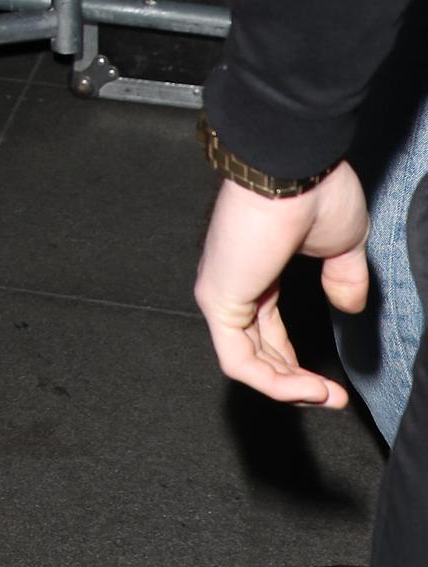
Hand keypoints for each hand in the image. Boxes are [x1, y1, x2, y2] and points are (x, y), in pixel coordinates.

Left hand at [194, 162, 369, 407]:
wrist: (294, 169)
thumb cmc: (314, 192)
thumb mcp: (342, 244)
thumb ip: (344, 279)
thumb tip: (349, 305)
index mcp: (257, 267)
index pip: (267, 328)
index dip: (298, 362)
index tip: (334, 384)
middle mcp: (233, 280)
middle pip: (254, 349)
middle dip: (294, 382)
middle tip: (330, 397)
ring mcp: (221, 289)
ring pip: (244, 360)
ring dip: (288, 387)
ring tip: (323, 396)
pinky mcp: (217, 298)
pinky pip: (238, 359)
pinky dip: (273, 382)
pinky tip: (307, 387)